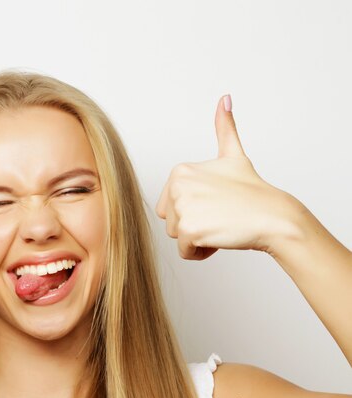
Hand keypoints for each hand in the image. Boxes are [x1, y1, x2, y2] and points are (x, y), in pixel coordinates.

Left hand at [154, 94, 300, 260]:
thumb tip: (225, 98)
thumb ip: (224, 128)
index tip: (216, 202)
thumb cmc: (252, 191)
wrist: (273, 215)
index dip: (194, 209)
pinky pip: (185, 252)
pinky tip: (220, 237)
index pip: (170, 205)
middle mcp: (176, 187)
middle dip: (193, 225)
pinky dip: (202, 252)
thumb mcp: (233, 155)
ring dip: (198, 239)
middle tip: (219, 215)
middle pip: (171, 222)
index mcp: (180, 172)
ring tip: (221, 225)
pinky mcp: (189, 230)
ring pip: (178, 237)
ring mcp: (182, 208)